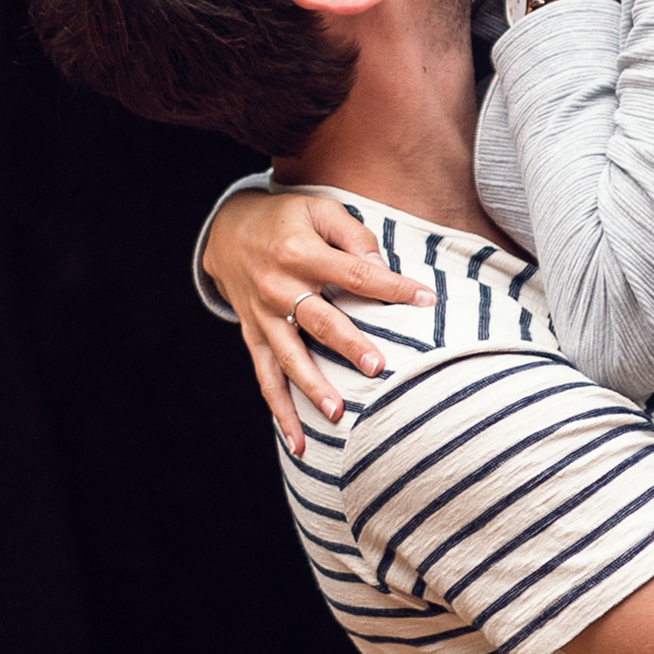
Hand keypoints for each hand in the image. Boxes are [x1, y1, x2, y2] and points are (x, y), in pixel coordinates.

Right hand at [199, 187, 423, 453]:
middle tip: (377, 367)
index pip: (355, 273)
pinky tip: (300, 444)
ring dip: (312, 387)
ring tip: (337, 413)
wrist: (227, 232)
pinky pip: (266, 378)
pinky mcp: (254, 338)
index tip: (426, 299)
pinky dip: (280, 412)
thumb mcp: (319, 208)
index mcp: (300, 252)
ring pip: (289, 358)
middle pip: (319, 321)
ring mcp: (263, 318)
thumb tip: (381, 265)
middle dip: (348, 345)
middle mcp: (278, 288)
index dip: (392, 286)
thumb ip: (352, 234)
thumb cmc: (286, 219)